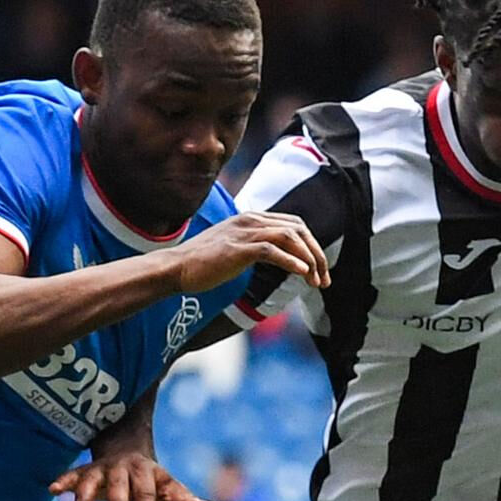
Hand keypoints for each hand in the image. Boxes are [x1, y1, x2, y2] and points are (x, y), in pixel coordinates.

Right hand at [48, 453, 216, 500]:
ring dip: (85, 499)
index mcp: (148, 475)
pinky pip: (72, 475)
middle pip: (121, 488)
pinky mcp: (84, 473)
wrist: (128, 450)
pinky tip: (52, 490)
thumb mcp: (170, 490)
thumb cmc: (152, 482)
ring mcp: (102, 471)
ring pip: (92, 483)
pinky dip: (63, 482)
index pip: (149, 496)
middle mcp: (124, 471)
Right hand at [165, 211, 328, 295]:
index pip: (293, 224)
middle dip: (317, 254)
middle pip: (298, 229)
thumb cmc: (201, 264)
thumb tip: (274, 260)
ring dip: (309, 260)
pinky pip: (273, 250)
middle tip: (324, 280)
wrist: (175, 268)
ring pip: (290, 237)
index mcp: (251, 219)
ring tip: (316, 281)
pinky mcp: (239, 248)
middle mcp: (251, 220)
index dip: (311, 246)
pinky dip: (292, 261)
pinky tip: (302, 274)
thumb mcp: (233, 250)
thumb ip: (254, 249)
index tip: (318, 271)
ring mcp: (245, 232)